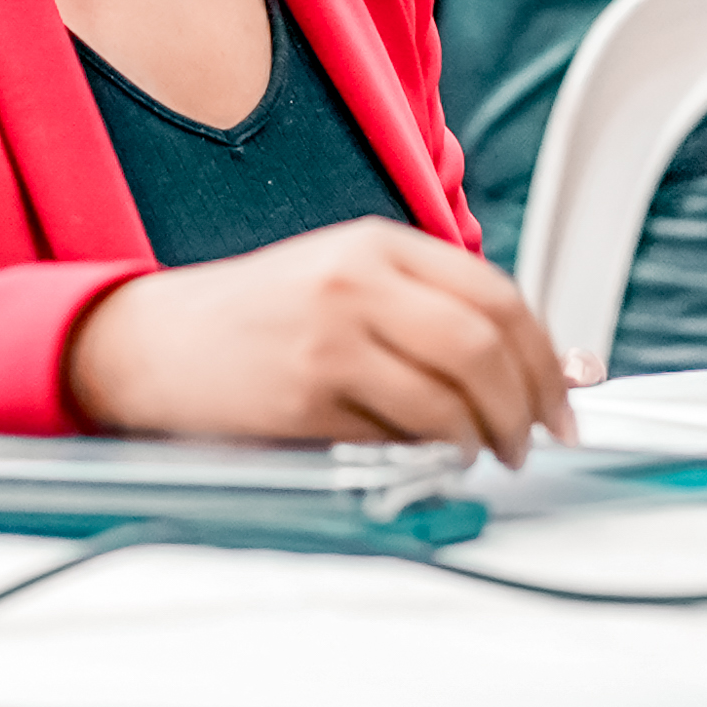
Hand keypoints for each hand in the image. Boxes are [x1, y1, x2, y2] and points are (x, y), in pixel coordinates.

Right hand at [62, 217, 576, 464]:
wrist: (146, 343)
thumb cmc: (252, 322)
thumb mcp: (343, 285)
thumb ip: (432, 313)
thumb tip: (545, 366)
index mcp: (374, 245)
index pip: (497, 293)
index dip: (544, 355)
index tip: (560, 397)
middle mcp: (356, 280)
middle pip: (486, 342)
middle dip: (528, 403)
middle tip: (534, 439)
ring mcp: (329, 336)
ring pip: (452, 393)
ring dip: (488, 438)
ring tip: (484, 455)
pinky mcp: (305, 395)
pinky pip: (399, 434)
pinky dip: (432, 456)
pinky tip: (431, 462)